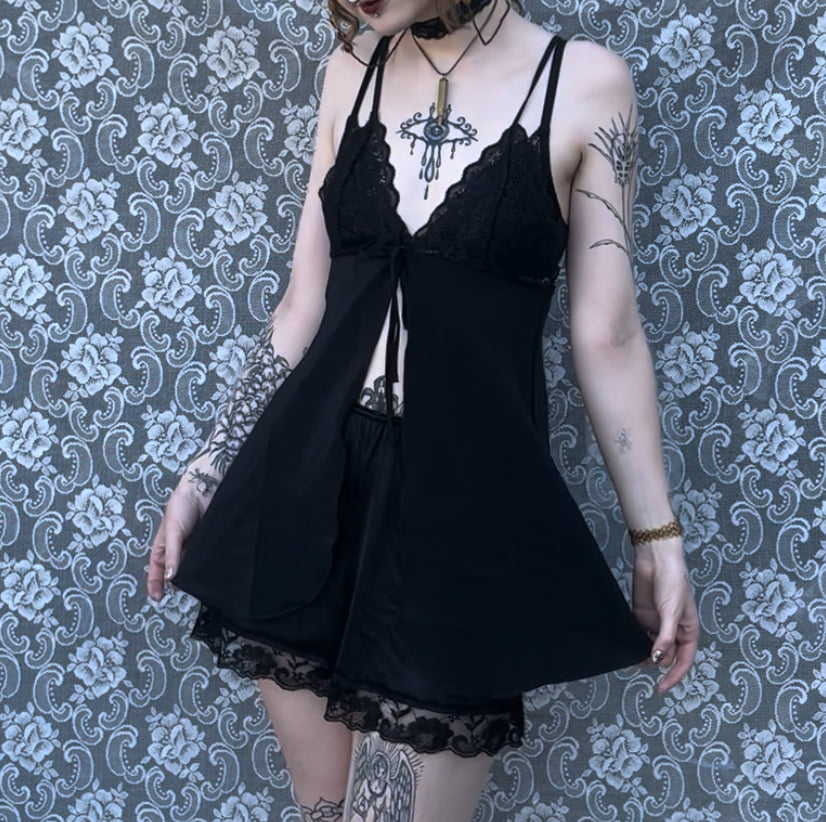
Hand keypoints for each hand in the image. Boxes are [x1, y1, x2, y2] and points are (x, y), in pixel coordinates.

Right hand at [147, 475, 210, 601]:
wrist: (204, 488)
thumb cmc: (181, 505)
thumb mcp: (172, 531)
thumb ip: (171, 555)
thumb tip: (169, 578)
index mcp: (163, 546)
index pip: (156, 570)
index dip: (155, 585)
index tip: (156, 599)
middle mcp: (178, 548)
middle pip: (175, 572)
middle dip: (177, 585)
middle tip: (181, 597)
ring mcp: (194, 546)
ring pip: (192, 567)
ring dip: (194, 576)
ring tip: (198, 588)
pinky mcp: (208, 543)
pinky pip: (207, 558)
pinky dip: (208, 566)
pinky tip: (212, 573)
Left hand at [631, 539, 698, 692]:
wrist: (656, 559)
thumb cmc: (673, 582)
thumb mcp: (672, 612)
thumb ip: (665, 637)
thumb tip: (659, 658)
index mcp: (688, 631)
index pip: (683, 660)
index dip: (674, 676)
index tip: (661, 688)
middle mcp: (673, 630)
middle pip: (666, 656)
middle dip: (656, 663)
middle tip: (642, 662)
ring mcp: (656, 623)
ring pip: (651, 647)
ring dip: (643, 654)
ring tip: (632, 657)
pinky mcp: (642, 615)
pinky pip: (639, 634)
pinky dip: (634, 642)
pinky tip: (627, 645)